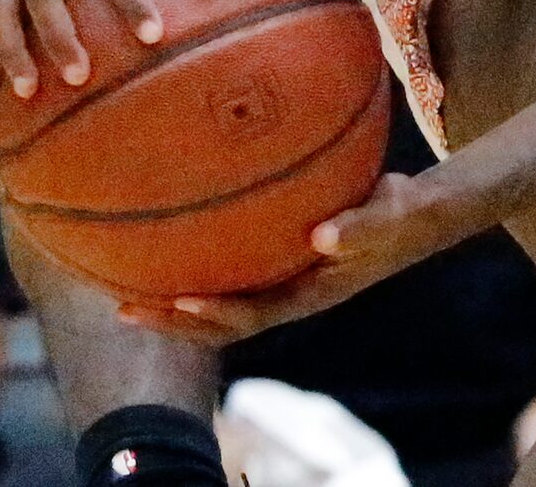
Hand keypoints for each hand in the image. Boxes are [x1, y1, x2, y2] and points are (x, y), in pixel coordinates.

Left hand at [114, 171, 437, 343]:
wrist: (413, 213)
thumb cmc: (400, 212)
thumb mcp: (389, 216)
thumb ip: (362, 225)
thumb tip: (323, 237)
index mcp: (310, 294)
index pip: (254, 315)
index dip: (215, 314)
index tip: (178, 302)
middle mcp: (287, 294)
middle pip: (221, 321)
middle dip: (173, 319)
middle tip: (123, 309)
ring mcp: (280, 280)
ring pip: (218, 300)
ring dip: (172, 300)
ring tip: (122, 287)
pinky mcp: (276, 259)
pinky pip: (229, 267)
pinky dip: (195, 263)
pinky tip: (165, 238)